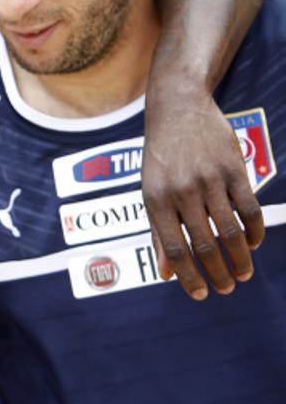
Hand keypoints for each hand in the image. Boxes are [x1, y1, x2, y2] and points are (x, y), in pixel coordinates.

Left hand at [141, 89, 263, 299]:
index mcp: (155, 199)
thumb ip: (158, 232)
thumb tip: (166, 275)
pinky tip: (252, 245)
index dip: (188, 277)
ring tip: (243, 274)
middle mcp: (181, 190)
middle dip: (217, 273)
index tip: (200, 295)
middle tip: (227, 288)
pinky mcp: (235, 169)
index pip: (174, 249)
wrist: (178, 108)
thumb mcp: (149, 190)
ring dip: (239, 258)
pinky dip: (253, 232)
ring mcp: (210, 179)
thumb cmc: (161, 157)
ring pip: (230, 230)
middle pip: (204, 244)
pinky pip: (249, 209)